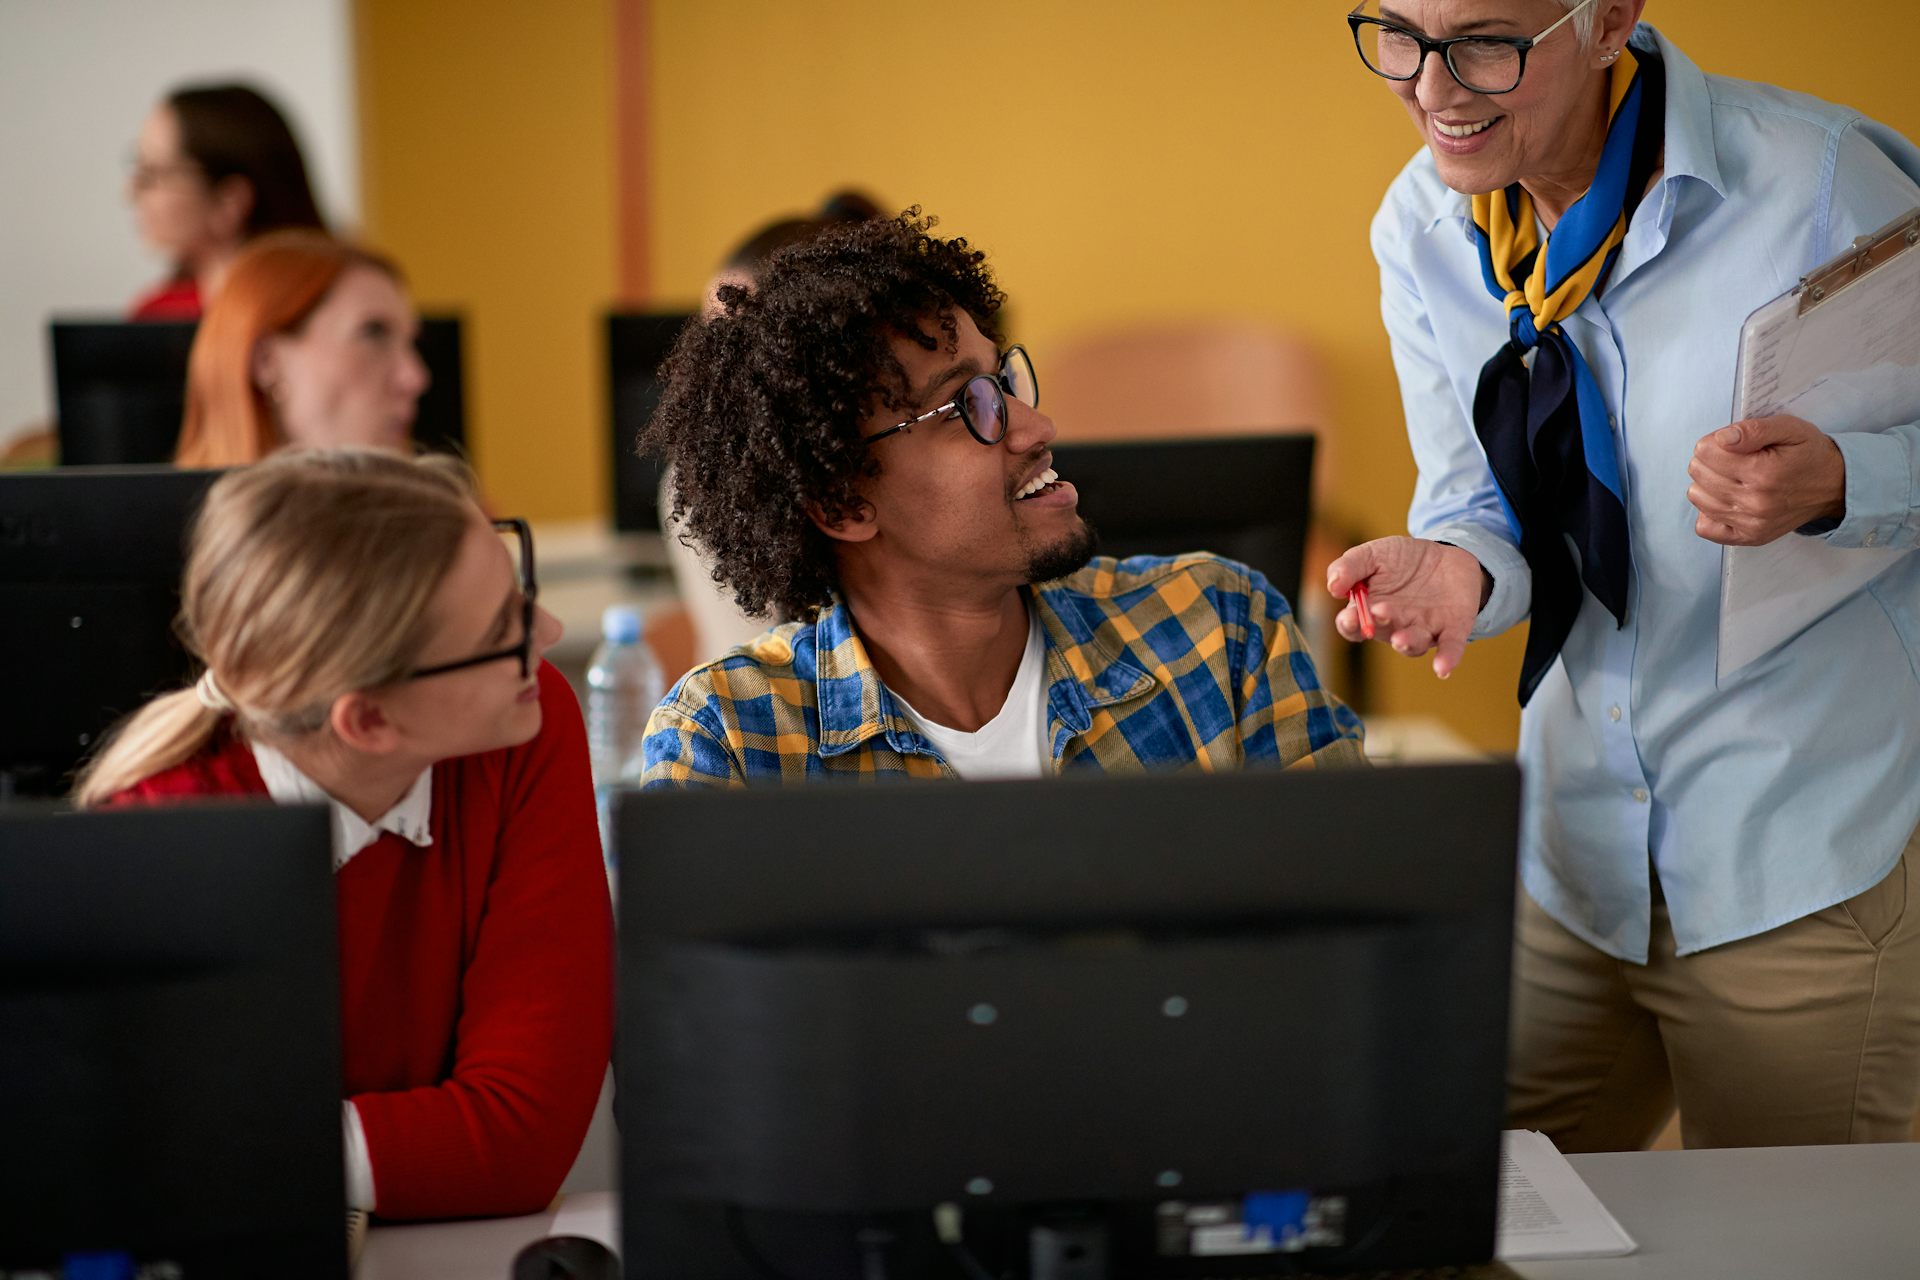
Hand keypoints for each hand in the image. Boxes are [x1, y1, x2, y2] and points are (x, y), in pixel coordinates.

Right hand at [1327, 537, 1487, 678]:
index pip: (1353, 626)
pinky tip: (1442, 668)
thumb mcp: (1373, 554)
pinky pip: (1450, 647)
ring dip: (1407, 643)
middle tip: (1378, 614)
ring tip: (1401, 639)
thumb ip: (1350, 566)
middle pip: (1383, 634)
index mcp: (1370, 610)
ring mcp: (1424, 629)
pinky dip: (1447, 658)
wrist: (1447, 555)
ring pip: (1413, 644)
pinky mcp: (1452, 629)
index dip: (1350, 624)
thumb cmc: (1403, 560)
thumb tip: (1333, 586)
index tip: (1349, 617)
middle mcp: (1395, 625)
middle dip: (1379, 626)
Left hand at [1688, 414, 1845, 545]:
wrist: (1835, 486)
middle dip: (1709, 460)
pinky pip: (1706, 527)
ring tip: (1731, 476)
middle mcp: (1755, 502)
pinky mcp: (1749, 537)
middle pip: (1699, 474)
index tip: (1731, 443)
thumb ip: (1754, 429)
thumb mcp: (1789, 428)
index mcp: (1763, 473)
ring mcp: (1751, 523)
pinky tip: (1726, 499)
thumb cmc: (1809, 454)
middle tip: (1732, 458)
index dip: (1714, 441)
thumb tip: (1722, 438)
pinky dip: (1709, 511)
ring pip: (1698, 497)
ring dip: (1707, 483)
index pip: (1705, 452)